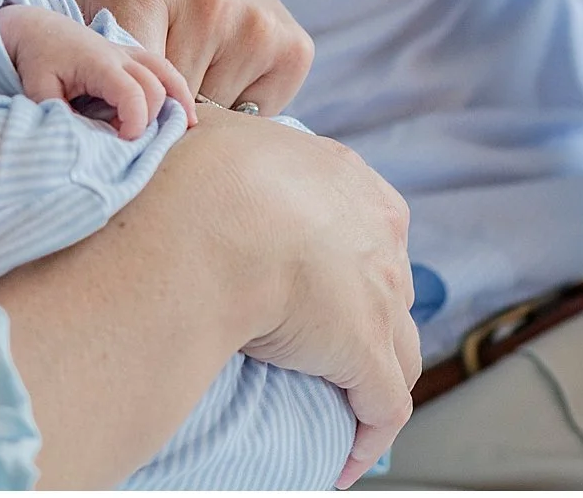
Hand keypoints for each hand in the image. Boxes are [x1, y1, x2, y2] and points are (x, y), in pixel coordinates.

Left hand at [0, 4, 196, 137]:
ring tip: (186, 126)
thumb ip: (55, 112)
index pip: (133, 93)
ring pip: (167, 73)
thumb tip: (79, 140)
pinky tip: (184, 109)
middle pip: (155, 88)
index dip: (135, 123)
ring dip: (178, 99)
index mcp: (99, 63)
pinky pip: (163, 68)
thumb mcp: (36, 87)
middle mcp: (121, 56)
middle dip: (150, 119)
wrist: (35, 26)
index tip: (123, 144)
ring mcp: (128, 53)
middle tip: (130, 142)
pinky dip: (176, 87)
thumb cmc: (36, 57)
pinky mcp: (130, 55)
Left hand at [60, 0, 312, 114]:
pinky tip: (215, 74)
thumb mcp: (78, 7)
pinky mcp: (293, 46)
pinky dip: (233, 109)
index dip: (119, 117)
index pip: (133, 88)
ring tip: (180, 75)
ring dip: (197, 112)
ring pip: (217, 118)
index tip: (110, 118)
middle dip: (156, 115)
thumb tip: (70, 122)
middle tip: (143, 92)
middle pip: (175, 109)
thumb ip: (75, 58)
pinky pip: (256, 115)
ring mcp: (257, 21)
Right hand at [189, 109, 420, 486]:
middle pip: (387, 280)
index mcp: (345, 176)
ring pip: (399, 347)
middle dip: (362, 312)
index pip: (365, 215)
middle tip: (318, 340)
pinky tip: (344, 462)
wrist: (208, 223)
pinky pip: (385, 411)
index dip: (343, 249)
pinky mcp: (369, 355)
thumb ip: (209, 128)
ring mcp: (380, 296)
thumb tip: (183, 119)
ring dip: (373, 376)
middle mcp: (379, 233)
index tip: (313, 274)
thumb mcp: (206, 126)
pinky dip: (368, 436)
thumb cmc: (194, 172)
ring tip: (338, 401)